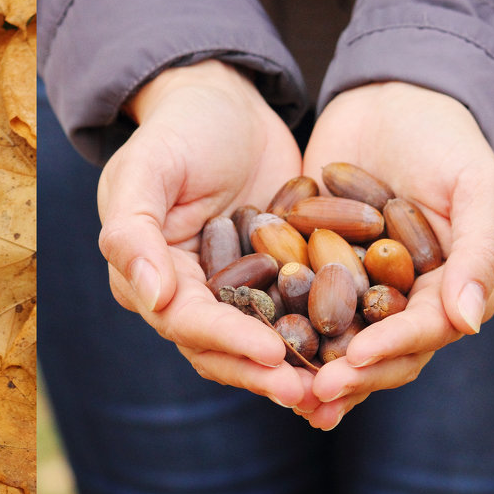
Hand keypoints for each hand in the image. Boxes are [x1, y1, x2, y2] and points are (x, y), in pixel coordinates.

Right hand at [97, 60, 315, 408]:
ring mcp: (229, 291)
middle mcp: (184, 293)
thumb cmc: (179, 128)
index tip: (273, 354)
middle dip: (264, 373)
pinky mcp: (270, 280)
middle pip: (220, 348)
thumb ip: (134, 232)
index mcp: (147, 273)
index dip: (227, 341)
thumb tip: (153, 300)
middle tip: (314, 394)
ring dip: (294, 370)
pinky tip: (359, 356)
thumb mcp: (148, 168)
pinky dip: (320, 338)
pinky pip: (293, 316)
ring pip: (258, 344)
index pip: (184, 321)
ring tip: (339, 390)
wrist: (222, 100)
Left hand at [299, 82, 493, 428]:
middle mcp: (400, 300)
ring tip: (282, 393)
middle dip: (348, 375)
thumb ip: (478, 252)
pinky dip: (277, 327)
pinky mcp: (312, 267)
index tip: (356, 359)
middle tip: (313, 393)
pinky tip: (249, 347)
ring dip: (311, 370)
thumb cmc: (448, 141)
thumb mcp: (475, 187)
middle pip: (376, 351)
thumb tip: (468, 323)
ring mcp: (355, 287)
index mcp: (447, 291)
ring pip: (334, 340)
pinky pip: (294, 305)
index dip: (391, 349)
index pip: (422, 332)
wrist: (391, 100)